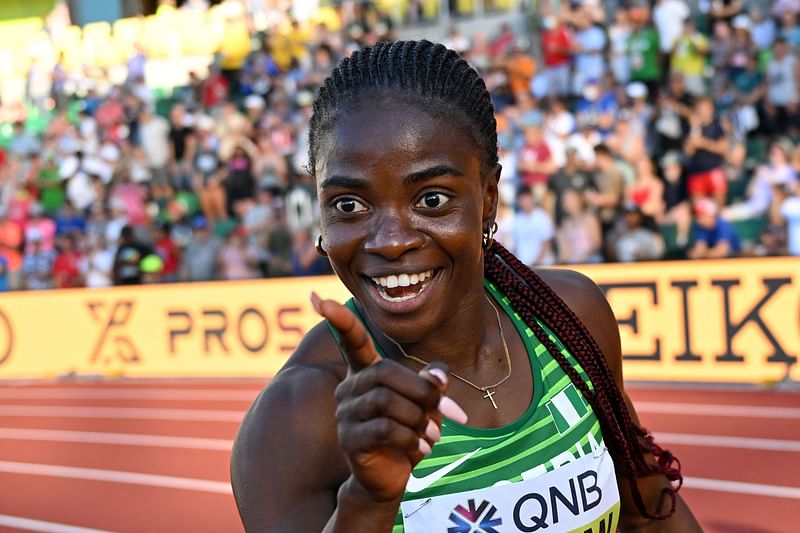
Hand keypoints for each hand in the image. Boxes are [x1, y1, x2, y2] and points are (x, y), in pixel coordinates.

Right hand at [310, 293, 466, 503]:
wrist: (393, 476)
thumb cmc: (409, 432)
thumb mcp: (425, 403)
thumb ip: (432, 384)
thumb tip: (439, 377)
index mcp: (365, 373)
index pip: (352, 341)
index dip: (340, 320)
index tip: (317, 297)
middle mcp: (349, 389)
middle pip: (385, 372)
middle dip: (421, 391)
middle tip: (442, 411)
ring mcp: (345, 415)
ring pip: (386, 401)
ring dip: (418, 418)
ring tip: (432, 435)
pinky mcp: (349, 440)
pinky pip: (384, 429)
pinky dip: (410, 438)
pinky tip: (421, 449)